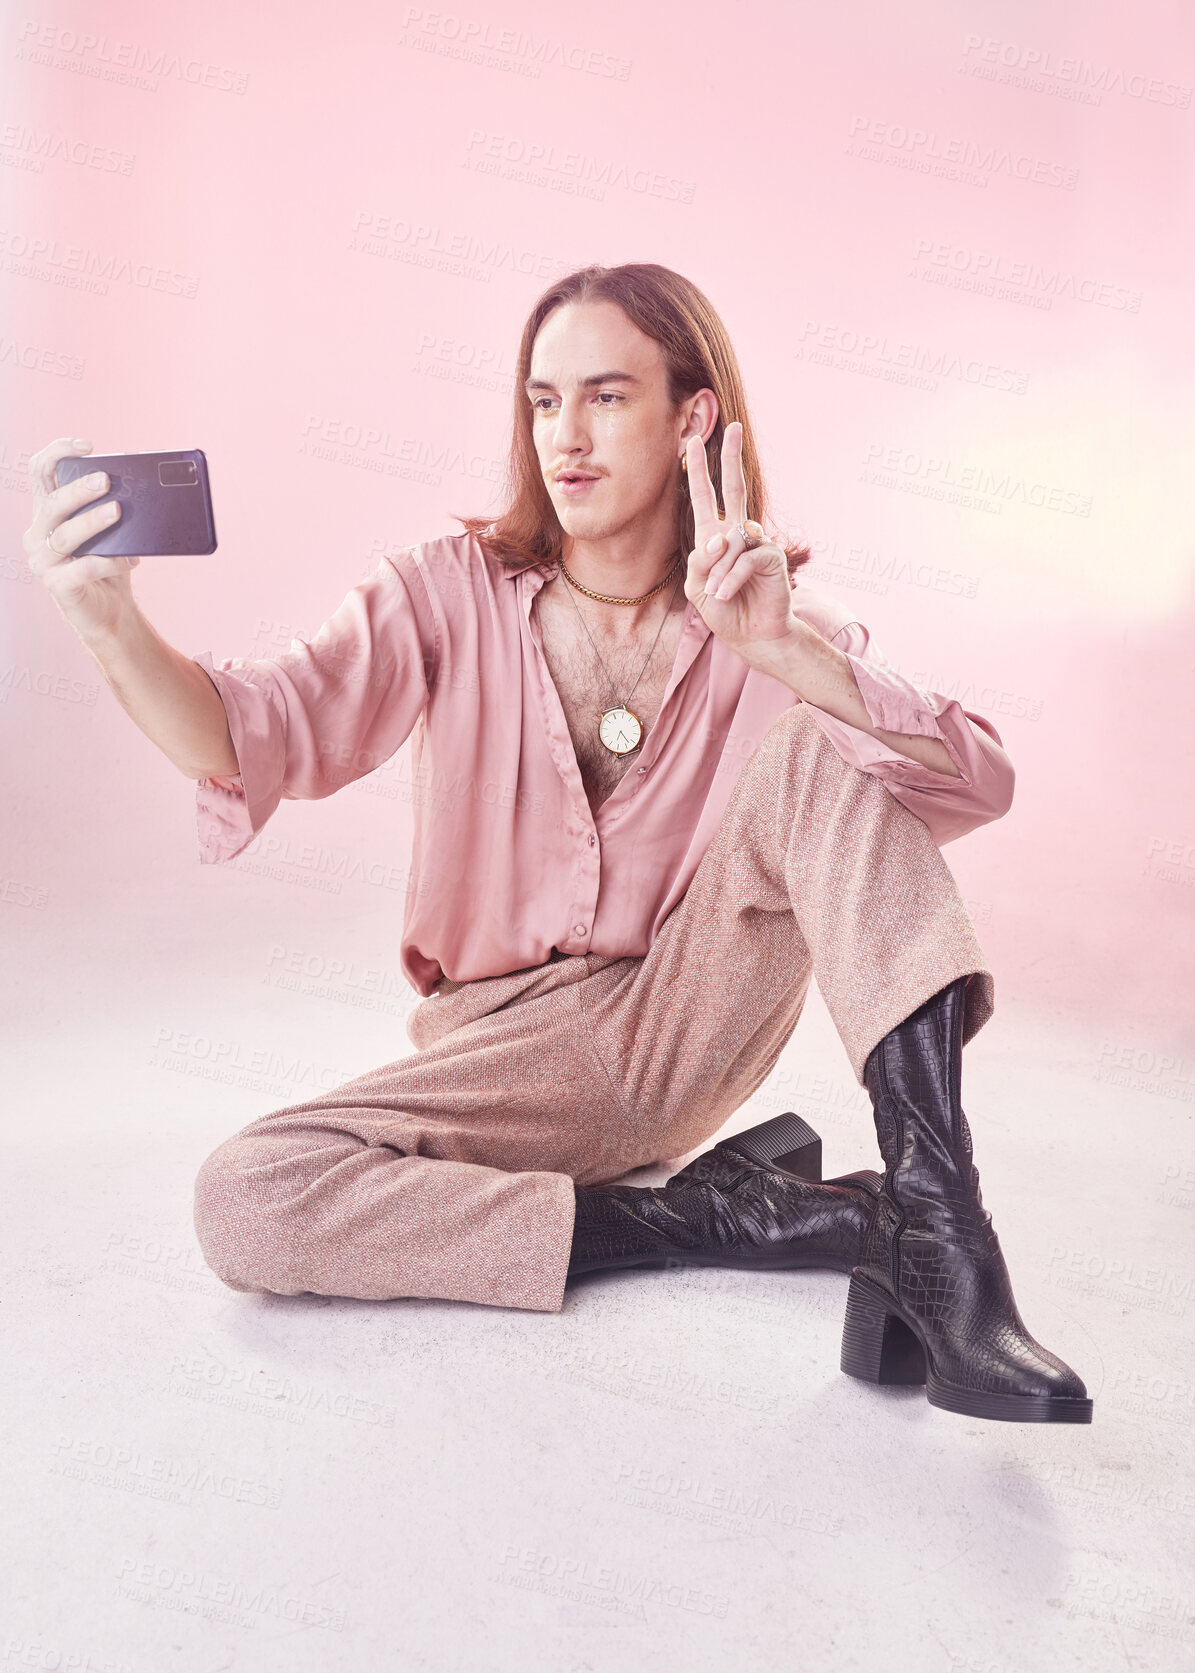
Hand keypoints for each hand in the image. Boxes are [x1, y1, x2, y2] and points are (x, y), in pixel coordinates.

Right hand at [24, 436, 137, 641]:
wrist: (112, 612)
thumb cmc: (109, 565)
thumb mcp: (111, 531)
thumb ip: (114, 504)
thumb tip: (138, 475)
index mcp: (48, 512)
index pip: (40, 472)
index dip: (57, 453)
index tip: (86, 446)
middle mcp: (39, 533)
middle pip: (52, 502)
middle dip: (79, 489)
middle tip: (106, 480)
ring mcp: (44, 561)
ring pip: (65, 535)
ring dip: (92, 521)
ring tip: (118, 511)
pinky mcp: (58, 585)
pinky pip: (83, 568)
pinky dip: (110, 562)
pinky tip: (131, 559)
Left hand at [682, 422, 800, 674]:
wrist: (753, 636)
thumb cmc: (724, 611)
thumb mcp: (698, 589)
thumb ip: (700, 563)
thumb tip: (718, 539)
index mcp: (715, 538)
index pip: (706, 498)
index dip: (700, 471)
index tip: (694, 442)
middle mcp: (737, 534)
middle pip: (736, 488)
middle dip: (731, 457)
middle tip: (732, 426)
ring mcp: (756, 543)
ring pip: (731, 540)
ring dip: (720, 571)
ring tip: (718, 594)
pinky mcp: (771, 557)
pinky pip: (745, 559)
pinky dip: (732, 579)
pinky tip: (726, 594)